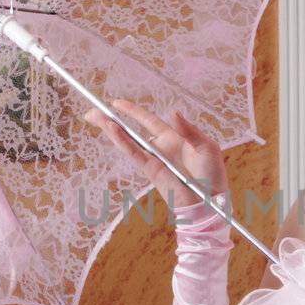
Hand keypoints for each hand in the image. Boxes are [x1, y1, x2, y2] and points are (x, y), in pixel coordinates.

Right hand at [82, 99, 227, 209]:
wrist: (210, 202)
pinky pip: (134, 153)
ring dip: (110, 128)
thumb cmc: (212, 175)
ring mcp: (153, 159)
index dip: (132, 111)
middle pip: (130, 130)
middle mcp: (160, 148)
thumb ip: (190, 130)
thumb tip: (173, 113)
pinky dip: (122, 141)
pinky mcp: (150, 170)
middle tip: (91, 113)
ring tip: (94, 117)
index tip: (115, 103)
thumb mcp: (206, 146)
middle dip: (110, 121)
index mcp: (173, 139)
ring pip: (127, 140)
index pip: (148, 121)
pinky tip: (112, 129)